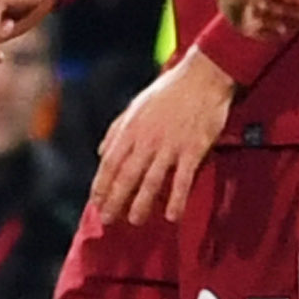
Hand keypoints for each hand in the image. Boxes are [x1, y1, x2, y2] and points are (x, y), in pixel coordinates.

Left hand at [89, 47, 235, 226]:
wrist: (202, 77)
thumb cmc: (168, 91)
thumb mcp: (135, 106)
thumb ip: (116, 130)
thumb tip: (101, 153)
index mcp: (131, 129)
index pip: (110, 163)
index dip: (102, 185)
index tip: (96, 202)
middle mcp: (147, 139)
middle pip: (126, 175)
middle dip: (115, 200)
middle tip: (108, 220)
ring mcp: (170, 145)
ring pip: (151, 180)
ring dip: (142, 204)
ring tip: (135, 221)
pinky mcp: (192, 149)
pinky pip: (182, 179)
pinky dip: (176, 198)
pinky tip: (172, 215)